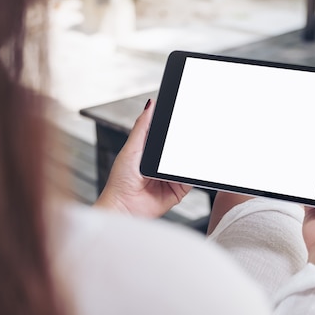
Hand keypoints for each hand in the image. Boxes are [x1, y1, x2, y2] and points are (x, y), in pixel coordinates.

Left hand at [94, 100, 191, 217]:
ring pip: (187, 161)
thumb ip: (142, 127)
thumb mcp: (131, 148)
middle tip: (194, 130)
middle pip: (180, 147)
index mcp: (150, 151)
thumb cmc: (120, 182)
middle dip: (187, 140)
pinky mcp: (179, 189)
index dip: (176, 125)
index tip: (183, 113)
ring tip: (191, 149)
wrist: (124, 208)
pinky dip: (194, 172)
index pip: (167, 134)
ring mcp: (171, 176)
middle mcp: (162, 163)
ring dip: (191, 156)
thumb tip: (150, 105)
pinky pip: (191, 178)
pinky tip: (191, 166)